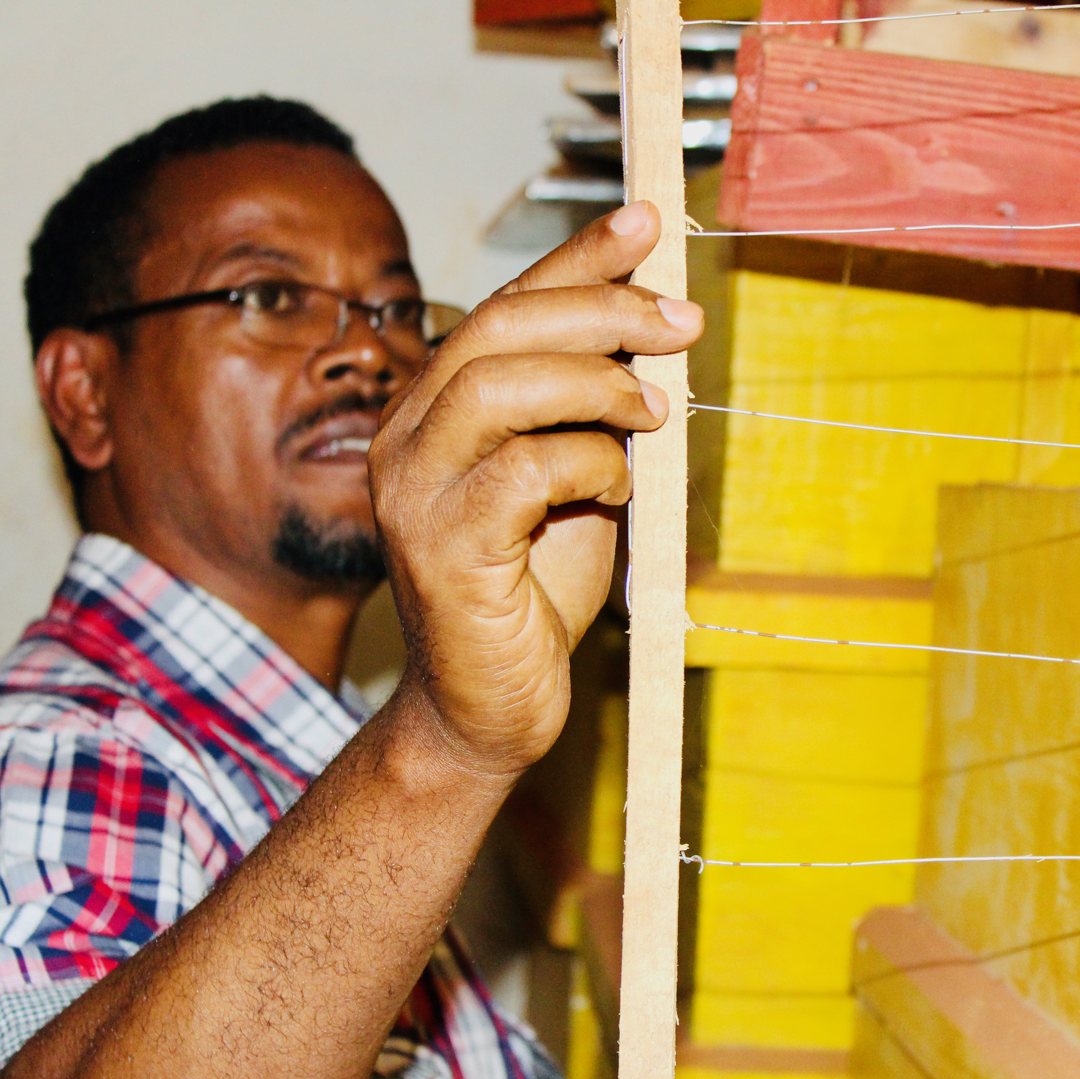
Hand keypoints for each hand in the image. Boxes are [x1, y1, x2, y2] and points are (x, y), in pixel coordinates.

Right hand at [369, 202, 702, 777]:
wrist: (487, 705)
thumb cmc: (532, 591)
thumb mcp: (574, 482)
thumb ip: (591, 414)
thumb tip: (653, 338)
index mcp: (435, 412)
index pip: (502, 306)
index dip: (575, 258)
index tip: (644, 224)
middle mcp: (408, 440)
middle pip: (496, 328)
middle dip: (601, 309)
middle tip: (680, 322)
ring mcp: (414, 495)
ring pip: (496, 386)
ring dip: (596, 385)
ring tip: (654, 411)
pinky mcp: (440, 550)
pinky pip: (522, 472)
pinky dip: (588, 464)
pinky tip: (616, 488)